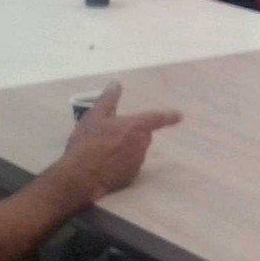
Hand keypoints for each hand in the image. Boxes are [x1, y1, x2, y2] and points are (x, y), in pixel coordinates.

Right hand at [50, 82, 181, 203]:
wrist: (80, 175)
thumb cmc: (88, 142)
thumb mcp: (94, 116)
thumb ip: (108, 99)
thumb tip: (116, 83)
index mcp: (136, 126)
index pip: (158, 118)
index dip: (169, 116)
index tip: (179, 116)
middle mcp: (141, 144)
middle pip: (143, 135)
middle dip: (132, 132)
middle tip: (111, 134)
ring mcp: (138, 162)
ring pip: (137, 150)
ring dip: (126, 148)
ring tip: (104, 150)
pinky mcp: (131, 177)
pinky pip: (130, 165)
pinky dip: (122, 163)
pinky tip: (105, 164)